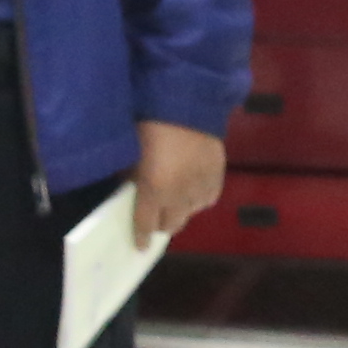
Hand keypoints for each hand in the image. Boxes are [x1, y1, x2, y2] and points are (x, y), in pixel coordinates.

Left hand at [129, 120, 224, 246]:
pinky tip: (192, 187)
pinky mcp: (218, 177)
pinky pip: (207, 199)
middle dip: (161, 223)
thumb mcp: (132, 151)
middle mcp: (179, 196)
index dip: (141, 237)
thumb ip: (131, 176)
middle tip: (155, 215)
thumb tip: (129, 190)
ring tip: (175, 197)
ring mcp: (201, 187)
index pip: (146, 225)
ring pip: (191, 213)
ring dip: (181, 209)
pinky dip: (198, 198)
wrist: (189, 102)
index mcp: (155, 190)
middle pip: (171, 225)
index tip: (139, 245)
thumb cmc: (151, 123)